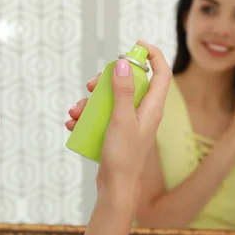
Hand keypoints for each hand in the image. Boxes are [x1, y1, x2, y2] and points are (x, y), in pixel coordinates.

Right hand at [65, 41, 171, 197]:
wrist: (117, 189)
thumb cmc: (124, 156)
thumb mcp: (121, 119)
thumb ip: (123, 91)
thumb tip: (124, 64)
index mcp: (152, 107)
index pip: (161, 73)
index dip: (152, 55)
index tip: (136, 45)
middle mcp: (143, 112)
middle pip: (129, 83)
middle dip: (107, 81)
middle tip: (92, 85)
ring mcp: (129, 122)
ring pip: (111, 100)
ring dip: (90, 102)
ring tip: (75, 112)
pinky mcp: (116, 133)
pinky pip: (102, 117)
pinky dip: (87, 118)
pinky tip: (73, 123)